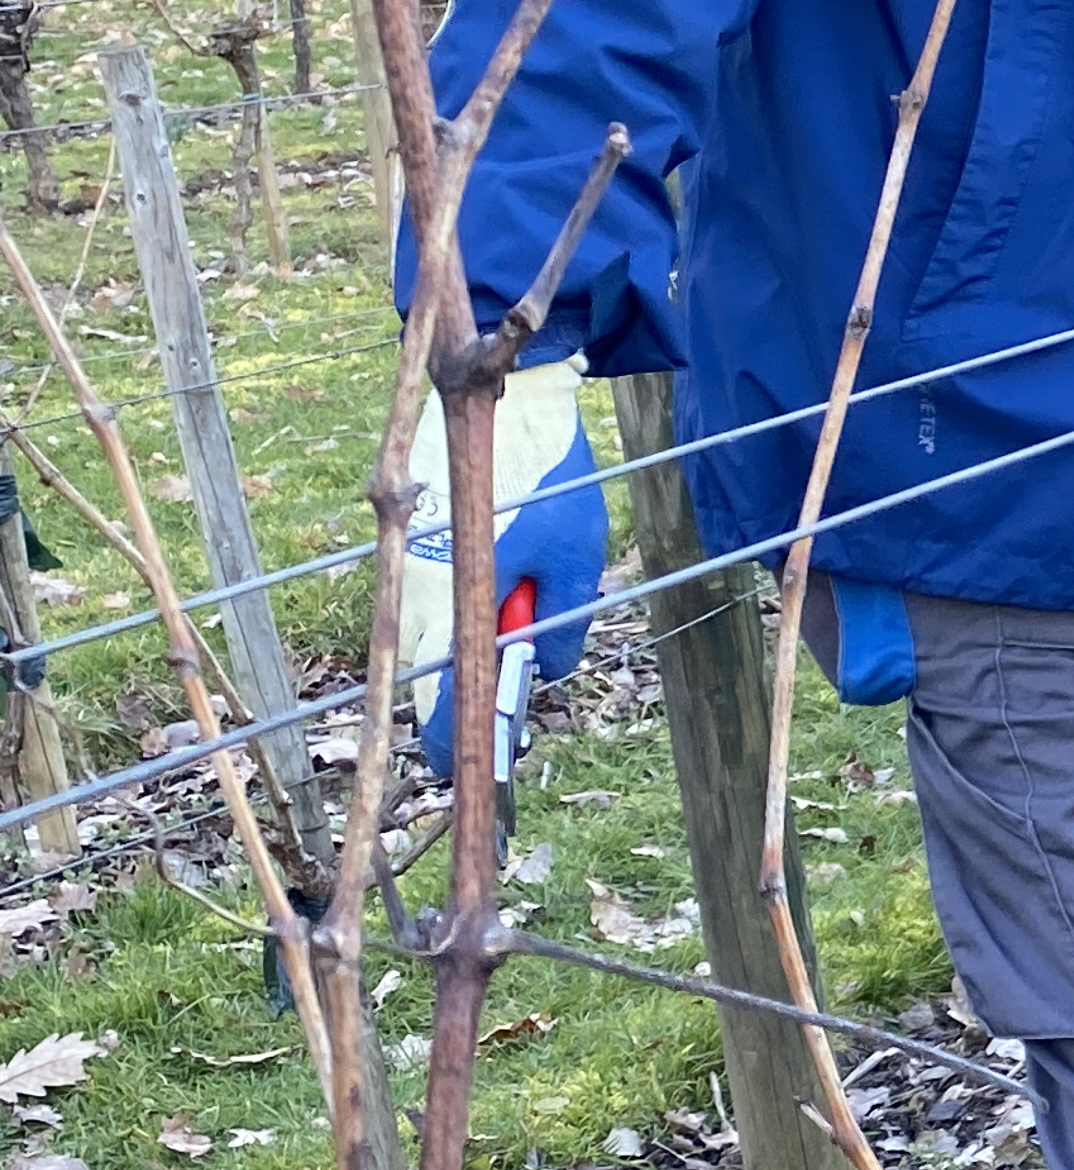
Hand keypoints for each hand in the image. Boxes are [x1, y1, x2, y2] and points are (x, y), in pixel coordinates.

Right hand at [402, 362, 608, 777]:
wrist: (508, 400)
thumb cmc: (546, 479)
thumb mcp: (574, 559)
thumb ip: (556, 627)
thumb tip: (540, 673)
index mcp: (452, 605)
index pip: (439, 704)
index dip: (452, 743)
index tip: (460, 769)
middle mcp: (413, 590)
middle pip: (428, 675)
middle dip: (463, 694)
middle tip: (502, 700)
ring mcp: (403, 564)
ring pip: (429, 634)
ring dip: (466, 643)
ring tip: (517, 614)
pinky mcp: (405, 541)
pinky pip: (428, 596)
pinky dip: (458, 607)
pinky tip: (501, 582)